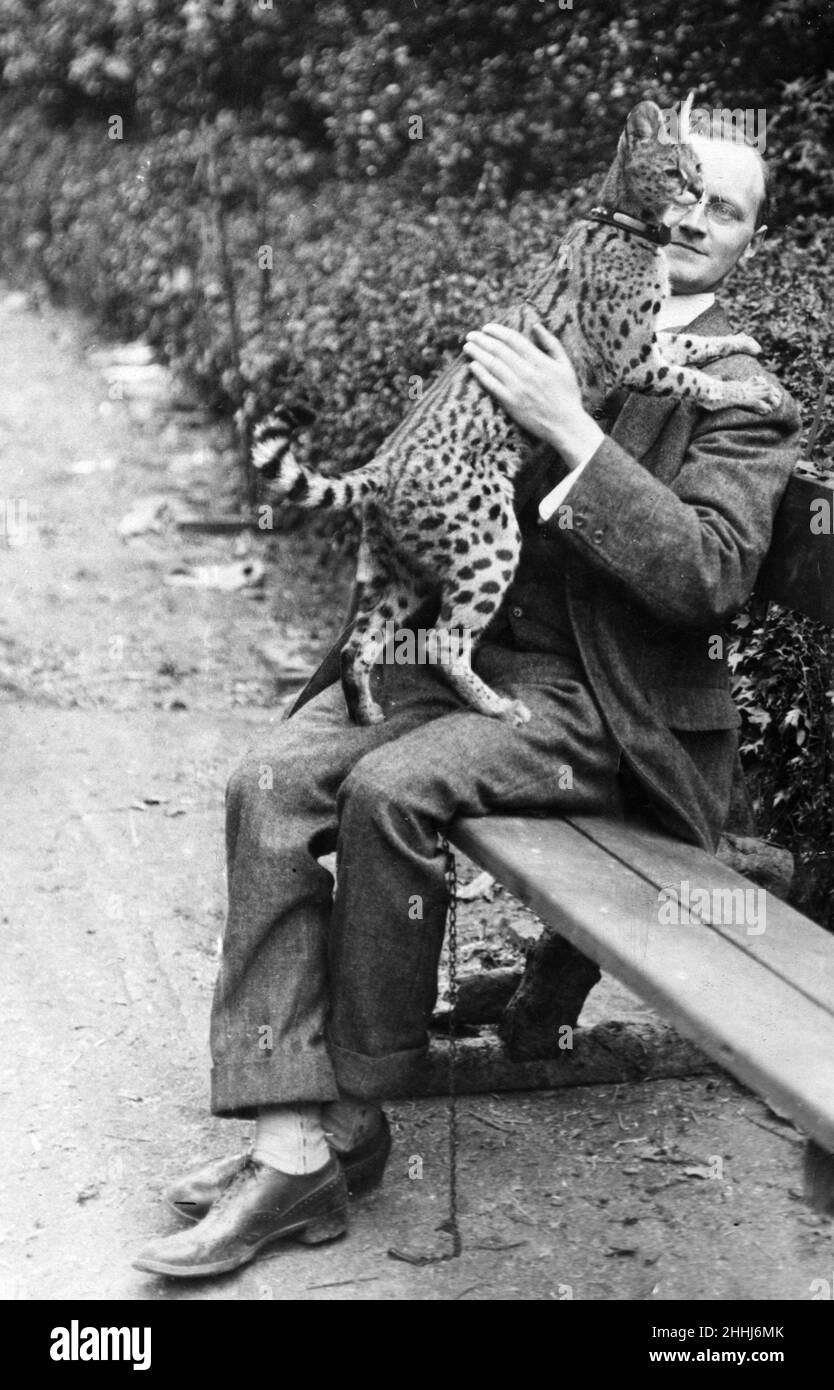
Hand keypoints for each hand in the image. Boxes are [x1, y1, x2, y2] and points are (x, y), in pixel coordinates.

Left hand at [463, 322, 596, 464]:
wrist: (565, 424)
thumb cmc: (567, 394)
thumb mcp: (565, 365)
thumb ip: (551, 343)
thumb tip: (535, 325)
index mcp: (540, 361)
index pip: (513, 339)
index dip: (498, 331)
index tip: (486, 328)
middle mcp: (527, 372)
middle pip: (499, 350)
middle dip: (482, 340)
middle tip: (470, 335)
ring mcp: (518, 388)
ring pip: (493, 365)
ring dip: (478, 353)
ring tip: (467, 347)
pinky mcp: (511, 403)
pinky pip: (491, 385)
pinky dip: (480, 373)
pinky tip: (472, 365)